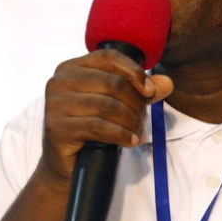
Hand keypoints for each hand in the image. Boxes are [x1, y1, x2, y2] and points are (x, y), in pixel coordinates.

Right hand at [40, 50, 172, 182]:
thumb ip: (142, 91)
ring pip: (106, 105)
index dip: (134, 71)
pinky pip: (98, 126)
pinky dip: (120, 134)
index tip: (150, 90)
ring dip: (129, 120)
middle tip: (143, 119)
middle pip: (111, 82)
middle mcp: (59, 81)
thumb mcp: (118, 104)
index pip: (108, 57)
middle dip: (134, 102)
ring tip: (137, 132)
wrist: (67, 163)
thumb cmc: (92, 128)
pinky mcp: (57, 127)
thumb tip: (167, 83)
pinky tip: (130, 141)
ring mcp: (55, 104)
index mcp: (72, 67)